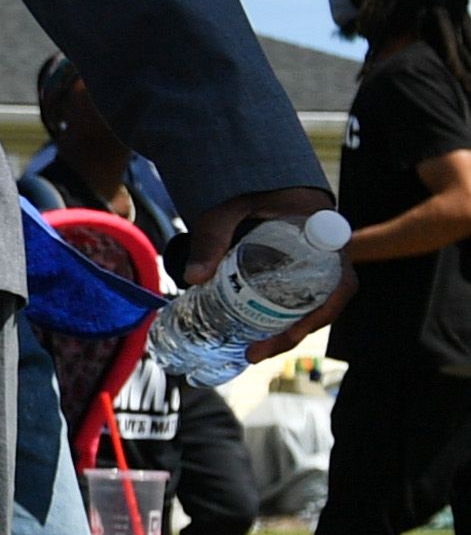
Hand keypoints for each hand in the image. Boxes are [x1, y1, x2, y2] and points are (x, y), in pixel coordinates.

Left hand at [182, 181, 349, 352]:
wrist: (262, 181)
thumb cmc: (252, 190)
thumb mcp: (230, 209)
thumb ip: (213, 236)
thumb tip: (192, 278)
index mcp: (326, 237)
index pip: (340, 282)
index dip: (324, 309)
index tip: (296, 328)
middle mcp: (330, 257)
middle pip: (325, 305)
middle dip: (295, 333)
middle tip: (258, 351)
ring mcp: (317, 268)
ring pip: (312, 308)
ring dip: (286, 334)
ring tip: (252, 353)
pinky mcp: (301, 274)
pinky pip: (298, 302)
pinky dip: (280, 321)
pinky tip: (254, 336)